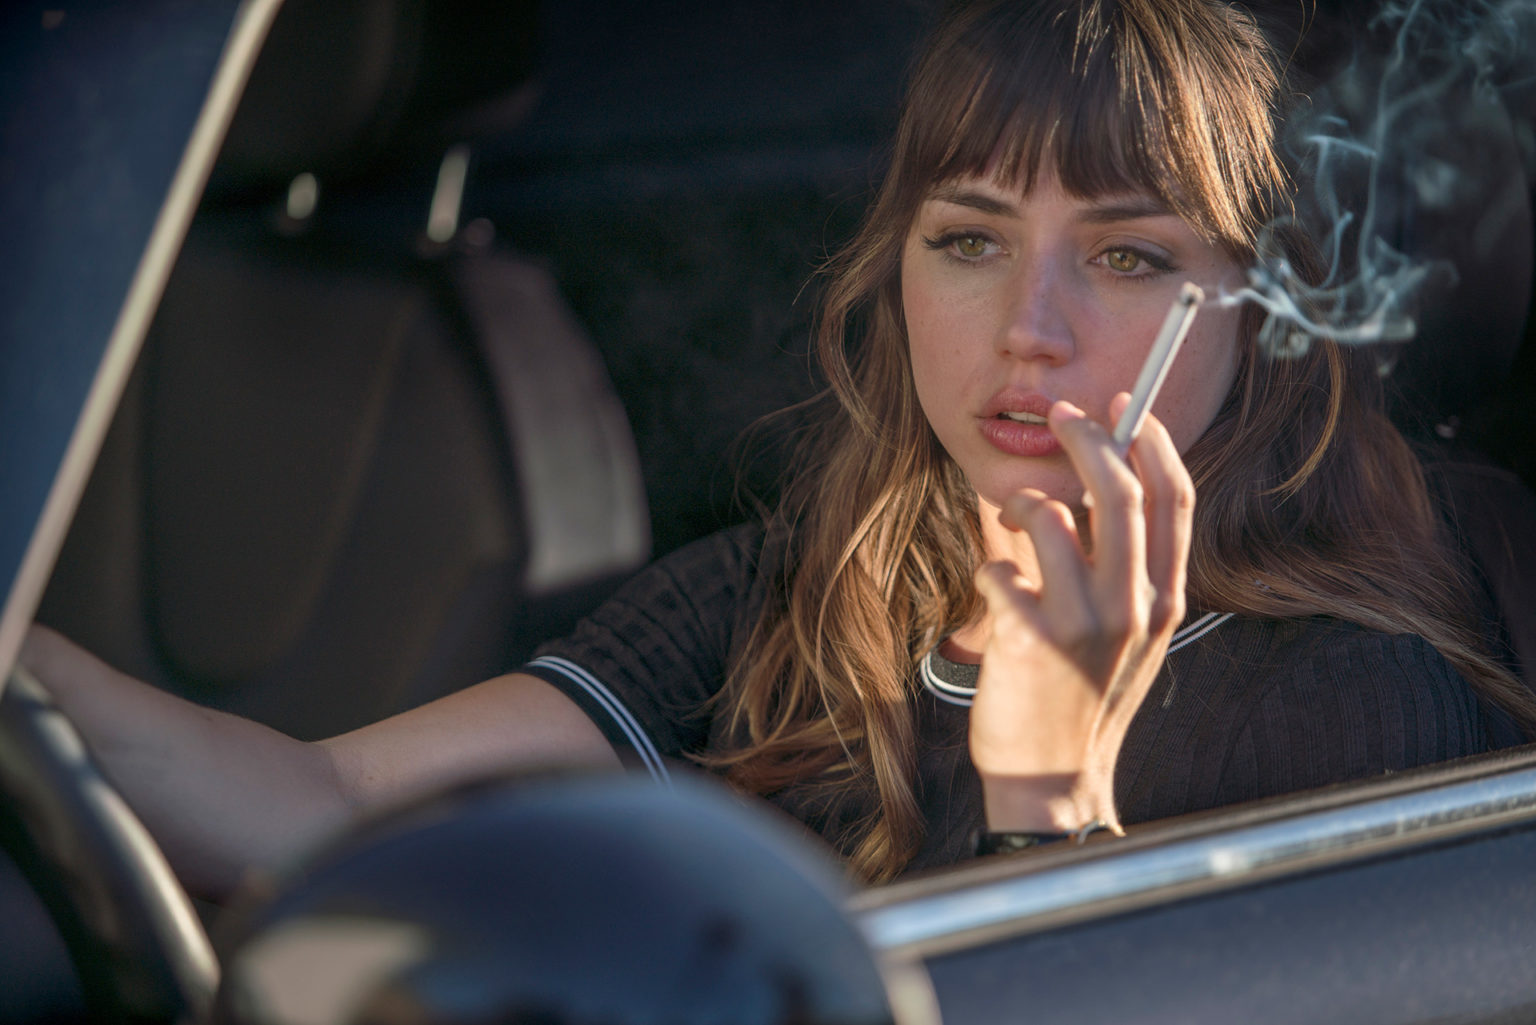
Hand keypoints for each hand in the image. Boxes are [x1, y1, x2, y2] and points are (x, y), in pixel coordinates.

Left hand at [968, 393, 1193, 832]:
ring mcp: (1082, 622)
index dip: (1152, 443)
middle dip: (1088, 437)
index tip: (1128, 408)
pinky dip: (990, 569)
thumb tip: (1100, 490)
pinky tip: (996, 595)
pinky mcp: (1028, 638)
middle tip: (1064, 414)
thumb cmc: (1086, 698)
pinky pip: (1000, 567)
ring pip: (1050, 517)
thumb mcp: (1132, 637)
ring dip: (1022, 504)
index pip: (1174, 501)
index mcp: (1164, 601)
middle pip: (1117, 491)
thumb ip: (1129, 571)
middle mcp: (1132, 607)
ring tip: (1011, 520)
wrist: (1055, 778)